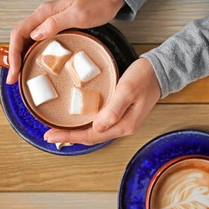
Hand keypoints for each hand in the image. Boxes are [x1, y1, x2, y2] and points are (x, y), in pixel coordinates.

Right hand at [6, 0, 124, 83]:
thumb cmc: (96, 5)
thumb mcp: (78, 15)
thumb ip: (56, 23)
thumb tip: (34, 35)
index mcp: (44, 13)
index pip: (19, 32)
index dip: (14, 53)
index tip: (14, 71)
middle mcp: (43, 17)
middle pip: (20, 38)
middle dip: (14, 59)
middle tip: (14, 79)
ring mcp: (49, 23)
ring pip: (28, 40)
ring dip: (22, 57)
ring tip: (20, 75)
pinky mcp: (57, 28)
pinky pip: (40, 42)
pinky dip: (33, 54)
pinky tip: (35, 63)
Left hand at [44, 58, 160, 144]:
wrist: (159, 71)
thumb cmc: (144, 77)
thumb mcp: (128, 89)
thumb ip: (114, 109)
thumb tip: (97, 127)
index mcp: (124, 125)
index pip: (92, 136)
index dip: (69, 136)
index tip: (50, 135)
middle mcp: (123, 127)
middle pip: (92, 137)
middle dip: (69, 137)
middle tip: (49, 134)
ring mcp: (123, 122)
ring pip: (95, 132)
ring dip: (77, 132)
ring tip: (59, 130)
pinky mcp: (121, 115)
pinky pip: (100, 124)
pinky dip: (86, 125)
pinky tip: (78, 121)